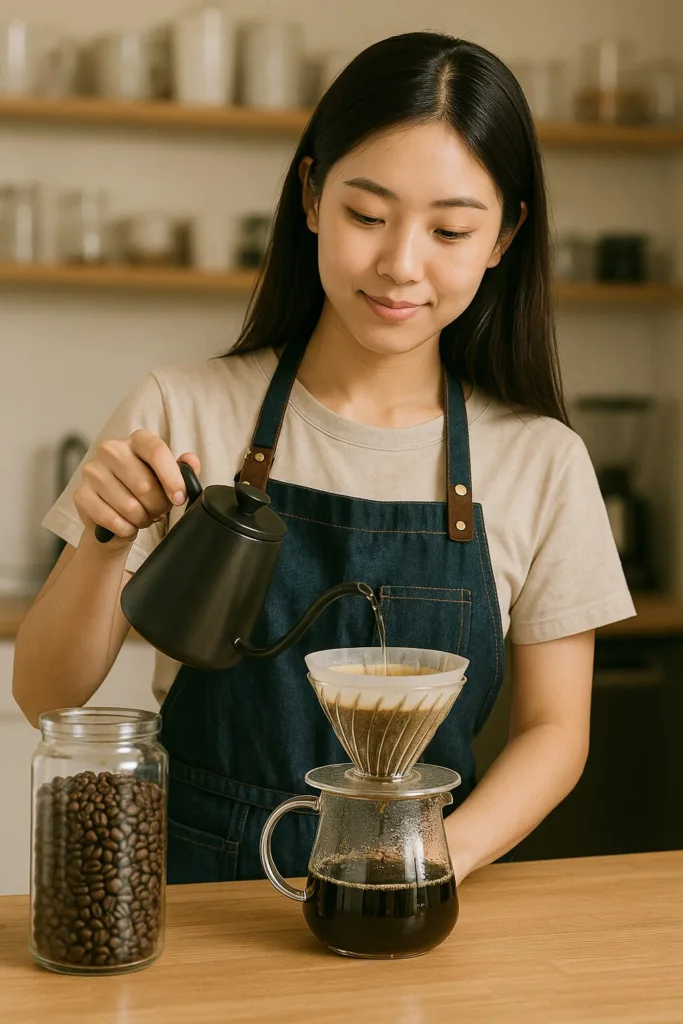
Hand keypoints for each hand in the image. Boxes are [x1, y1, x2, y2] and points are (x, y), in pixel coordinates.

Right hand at [74, 429, 200, 548]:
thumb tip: (191, 461)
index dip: (172, 478)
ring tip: (142, 517)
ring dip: (142, 519)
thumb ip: (183, 470)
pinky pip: (111, 519)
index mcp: (137, 440)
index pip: (156, 451)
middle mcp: (110, 449)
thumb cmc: (145, 492)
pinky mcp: (80, 495)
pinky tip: (127, 525)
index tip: (180, 499)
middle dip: (158, 506)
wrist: (115, 516)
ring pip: (129, 506)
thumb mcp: (168, 479)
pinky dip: (125, 529)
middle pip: (144, 484)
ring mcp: (92, 471)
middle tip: (158, 511)